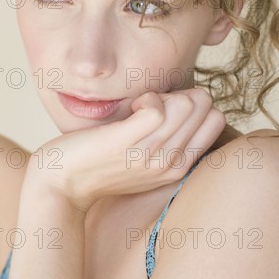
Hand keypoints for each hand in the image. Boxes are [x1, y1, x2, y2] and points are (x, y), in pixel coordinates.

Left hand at [26, 88, 225, 212]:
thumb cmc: (101, 162)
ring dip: (161, 95)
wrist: (62, 183)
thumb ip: (169, 136)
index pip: (217, 119)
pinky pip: (158, 107)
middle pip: (205, 106)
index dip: (194, 104)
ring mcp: (151, 155)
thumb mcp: (145, 157)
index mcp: (180, 166)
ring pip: (185, 104)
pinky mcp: (127, 144)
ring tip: (138, 108)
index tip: (166, 110)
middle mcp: (171, 164)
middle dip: (180, 96)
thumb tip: (186, 100)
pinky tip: (130, 108)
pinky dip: (146, 98)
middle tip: (150, 108)